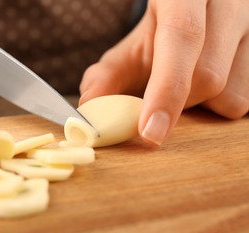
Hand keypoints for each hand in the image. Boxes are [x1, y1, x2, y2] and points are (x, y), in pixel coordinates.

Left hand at [79, 0, 248, 145]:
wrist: (198, 7)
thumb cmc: (164, 27)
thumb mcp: (134, 44)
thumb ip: (108, 74)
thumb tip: (88, 106)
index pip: (183, 38)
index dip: (166, 89)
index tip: (149, 131)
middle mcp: (230, 5)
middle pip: (208, 75)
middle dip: (175, 103)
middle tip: (155, 102)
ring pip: (233, 94)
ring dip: (200, 107)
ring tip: (184, 86)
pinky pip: (246, 100)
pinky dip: (219, 106)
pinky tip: (204, 87)